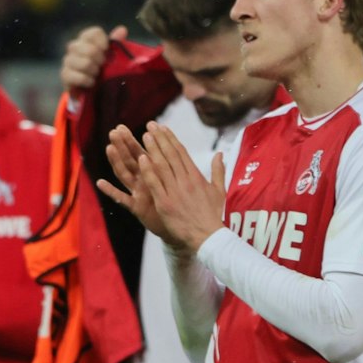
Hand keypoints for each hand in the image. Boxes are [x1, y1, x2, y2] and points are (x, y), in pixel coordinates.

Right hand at [59, 25, 128, 91]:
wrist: (88, 86)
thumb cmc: (100, 67)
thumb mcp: (110, 56)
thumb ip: (116, 43)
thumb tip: (122, 29)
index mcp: (86, 39)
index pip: (94, 33)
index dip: (103, 42)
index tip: (106, 51)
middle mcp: (75, 47)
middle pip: (90, 49)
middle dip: (101, 60)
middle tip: (103, 66)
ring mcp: (68, 60)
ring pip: (85, 63)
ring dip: (94, 71)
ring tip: (97, 75)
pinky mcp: (65, 74)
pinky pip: (77, 76)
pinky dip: (87, 81)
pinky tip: (91, 82)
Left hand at [142, 125, 226, 251]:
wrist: (208, 237)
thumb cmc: (213, 215)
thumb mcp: (219, 191)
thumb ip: (218, 171)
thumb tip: (220, 154)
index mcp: (197, 177)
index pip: (181, 152)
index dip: (170, 138)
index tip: (162, 127)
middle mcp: (186, 181)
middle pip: (170, 155)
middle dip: (160, 138)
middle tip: (150, 125)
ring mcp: (175, 192)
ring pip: (162, 166)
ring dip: (153, 149)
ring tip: (145, 136)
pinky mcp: (166, 204)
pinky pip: (155, 184)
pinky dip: (148, 171)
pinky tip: (141, 159)